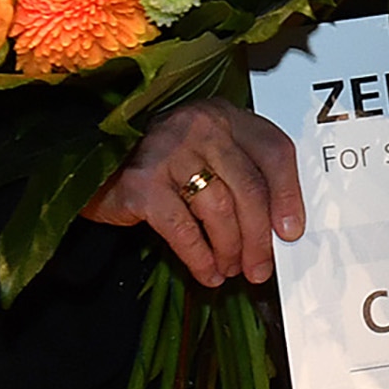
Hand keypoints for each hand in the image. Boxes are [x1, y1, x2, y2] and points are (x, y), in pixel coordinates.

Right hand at [83, 98, 303, 287]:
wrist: (97, 166)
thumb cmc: (164, 164)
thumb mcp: (209, 153)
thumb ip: (242, 174)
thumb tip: (278, 228)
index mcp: (226, 116)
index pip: (275, 151)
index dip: (289, 195)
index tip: (291, 231)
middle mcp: (200, 126)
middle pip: (249, 187)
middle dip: (259, 237)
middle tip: (261, 267)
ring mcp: (169, 152)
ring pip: (219, 209)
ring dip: (230, 249)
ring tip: (231, 270)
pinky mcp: (142, 184)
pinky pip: (183, 229)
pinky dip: (200, 257)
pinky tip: (208, 273)